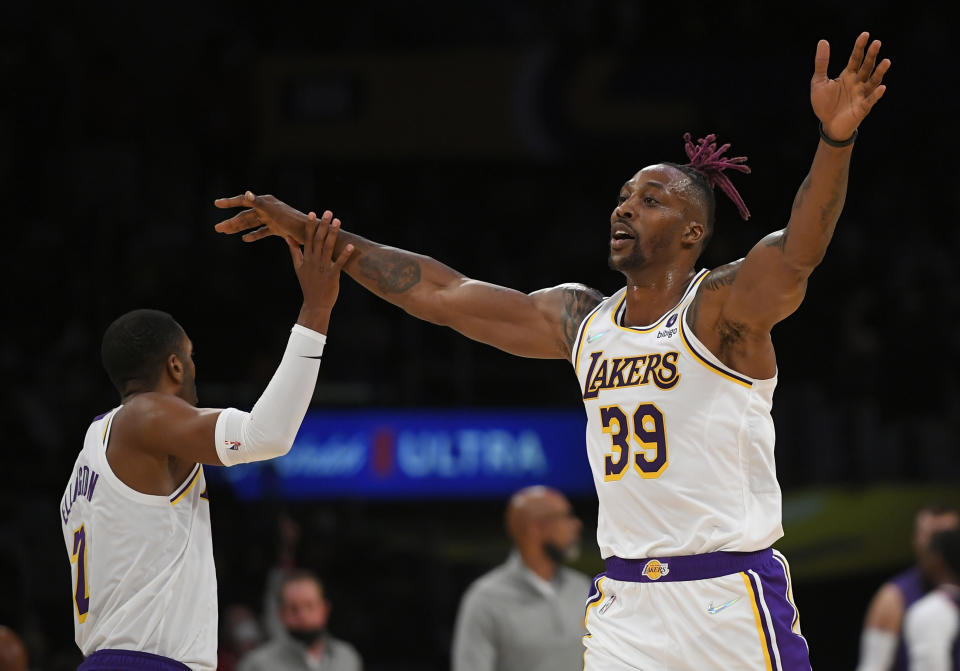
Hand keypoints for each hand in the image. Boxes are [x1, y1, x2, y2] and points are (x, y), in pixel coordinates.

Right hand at [214, 191, 315, 243]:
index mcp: (265, 202)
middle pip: (245, 215)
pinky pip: (262, 232)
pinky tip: (245, 239)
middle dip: (231, 222)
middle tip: (217, 228)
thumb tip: (246, 194)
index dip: (230, 202)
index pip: (244, 201)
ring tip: (225, 232)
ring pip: (251, 224)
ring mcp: (272, 219)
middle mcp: (267, 209)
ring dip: (238, 228)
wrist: (309, 233)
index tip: (217, 203)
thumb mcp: (273, 212)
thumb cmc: (292, 221)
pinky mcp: (277, 229)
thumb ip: (259, 203)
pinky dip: (253, 235)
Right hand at [287, 211, 354, 331]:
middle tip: (328, 212)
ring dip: (333, 234)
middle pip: (318, 240)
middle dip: (323, 225)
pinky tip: (351, 246)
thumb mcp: (298, 267)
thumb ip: (294, 251)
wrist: (315, 303)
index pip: (306, 238)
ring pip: (328, 248)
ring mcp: (322, 268)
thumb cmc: (308, 284)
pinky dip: (344, 255)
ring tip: (338, 222)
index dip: (309, 225)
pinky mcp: (332, 276)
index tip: (312, 213)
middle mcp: (313, 261)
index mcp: (306, 258)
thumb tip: (287, 237)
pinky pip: (339, 263)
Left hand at [811, 32, 890, 140]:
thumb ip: (822, 63)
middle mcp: (858, 83)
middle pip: (866, 66)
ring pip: (873, 81)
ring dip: (879, 72)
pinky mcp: (862, 108)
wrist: (828, 125)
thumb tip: (823, 41)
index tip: (865, 34)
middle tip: (877, 42)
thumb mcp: (819, 82)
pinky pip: (870, 101)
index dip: (860, 47)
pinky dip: (876, 95)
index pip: (855, 58)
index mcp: (848, 75)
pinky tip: (881, 88)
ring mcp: (862, 95)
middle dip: (871, 55)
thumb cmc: (824, 103)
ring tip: (886, 61)